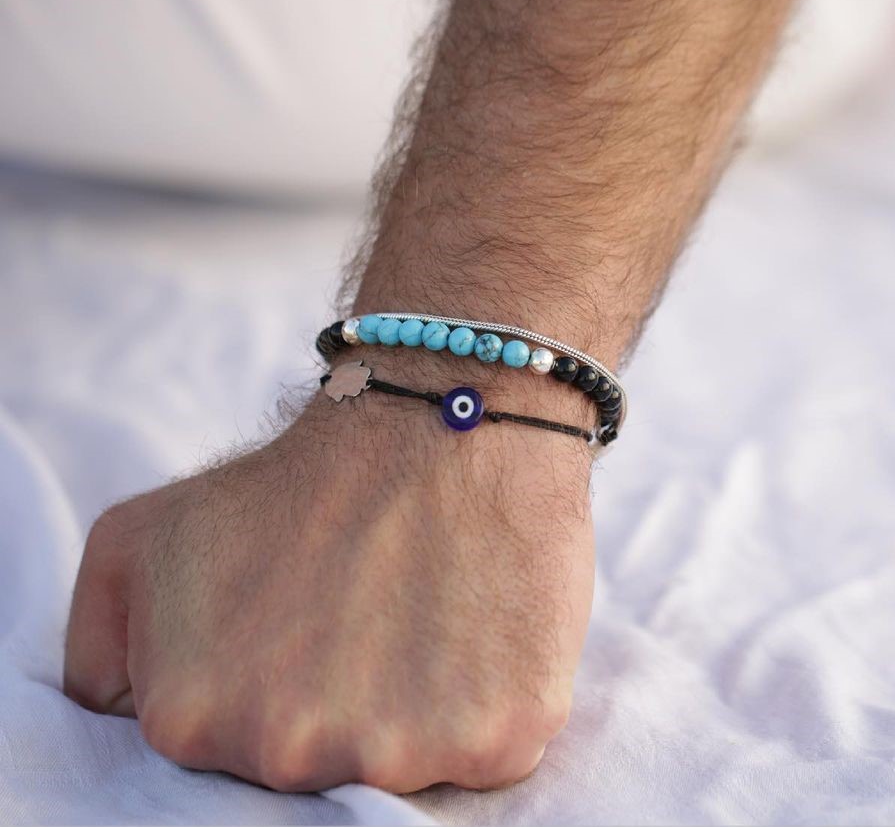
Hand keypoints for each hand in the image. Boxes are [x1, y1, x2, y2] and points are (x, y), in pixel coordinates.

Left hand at [63, 351, 594, 791]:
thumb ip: (98, 646)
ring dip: (417, 708)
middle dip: (339, 704)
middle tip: (368, 611)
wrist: (440, 419)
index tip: (304, 620)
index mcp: (191, 719)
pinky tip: (479, 627)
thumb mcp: (141, 535)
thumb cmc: (301, 478)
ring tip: (426, 613)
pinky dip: (491, 700)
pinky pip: (489, 753)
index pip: (228, 754)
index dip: (272, 682)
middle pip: (315, 770)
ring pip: (404, 771)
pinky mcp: (498, 737)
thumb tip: (119, 716)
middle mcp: (288, 753)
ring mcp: (398, 756)